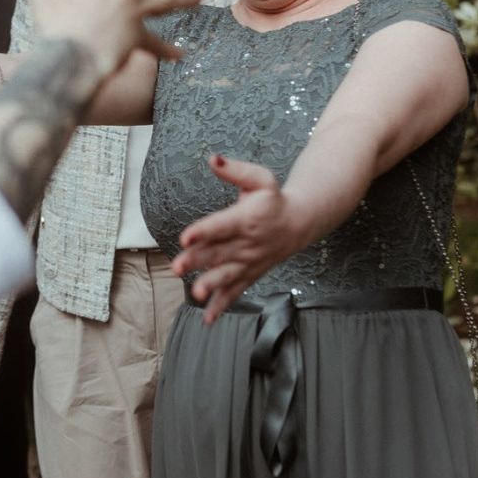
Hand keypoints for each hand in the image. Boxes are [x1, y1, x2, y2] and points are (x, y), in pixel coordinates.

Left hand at [174, 155, 315, 321]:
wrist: (300, 223)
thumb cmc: (274, 199)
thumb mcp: (260, 179)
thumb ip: (235, 170)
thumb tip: (212, 158)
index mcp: (246, 218)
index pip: (222, 225)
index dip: (203, 231)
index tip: (186, 237)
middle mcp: (247, 243)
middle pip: (218, 253)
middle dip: (197, 261)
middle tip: (177, 267)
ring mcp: (248, 262)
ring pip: (227, 275)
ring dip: (211, 286)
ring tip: (196, 293)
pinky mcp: (249, 274)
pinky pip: (235, 292)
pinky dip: (222, 306)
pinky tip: (207, 319)